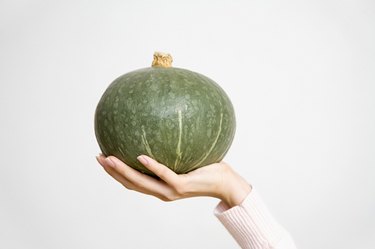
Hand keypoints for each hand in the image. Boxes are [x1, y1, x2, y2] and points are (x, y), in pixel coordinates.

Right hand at [96, 155, 251, 206]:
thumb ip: (173, 149)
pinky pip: (164, 174)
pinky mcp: (181, 186)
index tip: (104, 159)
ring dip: (123, 171)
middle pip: (130, 184)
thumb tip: (166, 126)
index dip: (116, 173)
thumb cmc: (208, 169)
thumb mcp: (186, 158)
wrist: (226, 184)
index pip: (132, 182)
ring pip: (141, 182)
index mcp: (160, 187)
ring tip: (109, 158)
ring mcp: (170, 190)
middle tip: (98, 157)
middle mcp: (162, 191)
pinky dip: (151, 166)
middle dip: (112, 172)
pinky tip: (140, 156)